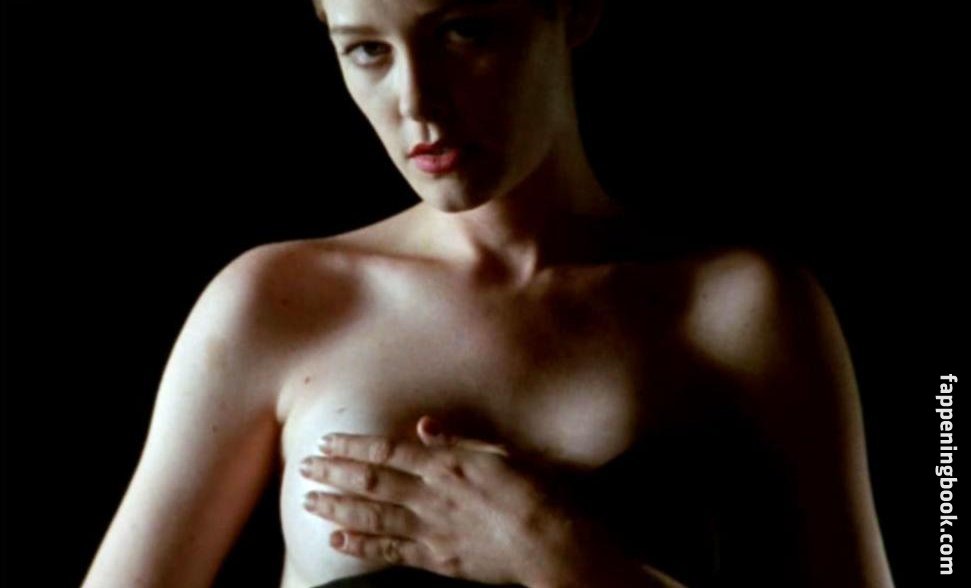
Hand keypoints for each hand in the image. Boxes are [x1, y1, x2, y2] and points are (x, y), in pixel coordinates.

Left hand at [298, 416, 592, 585]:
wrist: (549, 540)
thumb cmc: (531, 490)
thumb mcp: (497, 454)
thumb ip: (457, 441)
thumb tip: (423, 425)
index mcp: (445, 464)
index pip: (387, 452)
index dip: (353, 447)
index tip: (326, 441)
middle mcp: (431, 494)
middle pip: (371, 481)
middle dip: (334, 473)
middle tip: (304, 467)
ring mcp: (431, 528)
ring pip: (373, 515)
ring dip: (338, 506)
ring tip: (309, 501)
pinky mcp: (436, 557)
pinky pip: (391, 550)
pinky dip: (362, 544)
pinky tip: (337, 538)